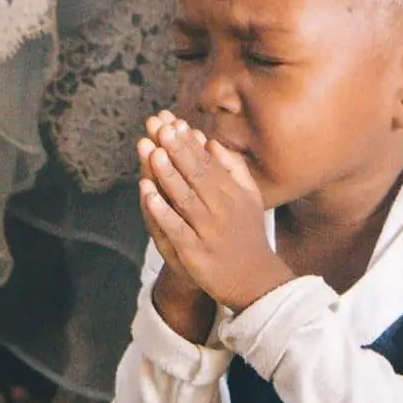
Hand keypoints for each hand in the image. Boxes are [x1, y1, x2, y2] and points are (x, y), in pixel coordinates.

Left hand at [137, 114, 293, 311]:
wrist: (254, 279)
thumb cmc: (247, 234)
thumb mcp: (250, 198)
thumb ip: (233, 169)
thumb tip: (213, 143)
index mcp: (233, 193)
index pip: (208, 163)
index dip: (189, 143)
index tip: (174, 123)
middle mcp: (221, 208)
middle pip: (196, 175)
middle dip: (177, 150)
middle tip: (161, 127)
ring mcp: (208, 230)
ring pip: (184, 198)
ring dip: (167, 175)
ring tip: (153, 152)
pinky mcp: (195, 251)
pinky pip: (176, 228)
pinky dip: (162, 211)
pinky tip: (147, 196)